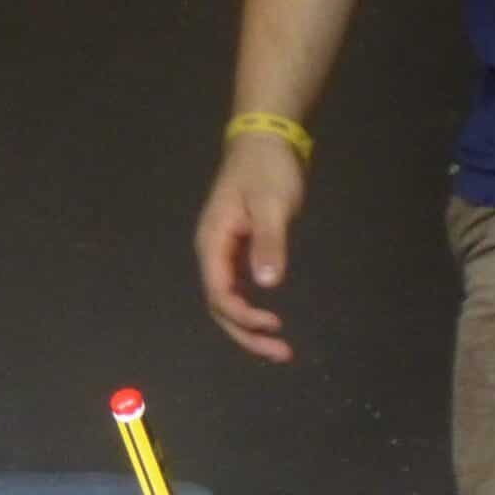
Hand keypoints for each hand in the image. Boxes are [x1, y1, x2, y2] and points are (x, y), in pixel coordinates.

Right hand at [194, 133, 308, 361]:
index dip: (243, 316)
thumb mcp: (272, 204)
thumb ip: (269, 243)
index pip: (219, 293)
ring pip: (228, 300)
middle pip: (220, 306)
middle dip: (246, 333)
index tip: (275, 325)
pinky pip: (238, 288)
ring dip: (249, 326)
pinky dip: (252, 308)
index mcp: (213, 243)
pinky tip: (270, 318)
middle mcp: (213, 253)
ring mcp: (224, 252)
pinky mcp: (238, 249)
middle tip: (281, 353)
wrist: (264, 141)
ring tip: (279, 347)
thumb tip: (268, 285)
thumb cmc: (266, 170)